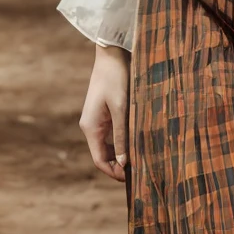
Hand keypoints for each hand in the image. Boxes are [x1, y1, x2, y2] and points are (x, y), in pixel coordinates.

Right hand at [80, 44, 130, 181]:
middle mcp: (91, 126)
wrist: (111, 54)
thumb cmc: (116, 79)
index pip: (99, 160)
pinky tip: (138, 143)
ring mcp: (97, 121)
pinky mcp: (104, 114)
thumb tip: (124, 163)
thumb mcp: (121, 108)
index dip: (114, 172)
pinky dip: (123, 143)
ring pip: (108, 147)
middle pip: (103, 156)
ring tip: (142, 159)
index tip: (132, 179)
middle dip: (119, 166)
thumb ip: (122, 136)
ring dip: (122, 155)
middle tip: (141, 172)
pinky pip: (112, 135)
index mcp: (91, 127)